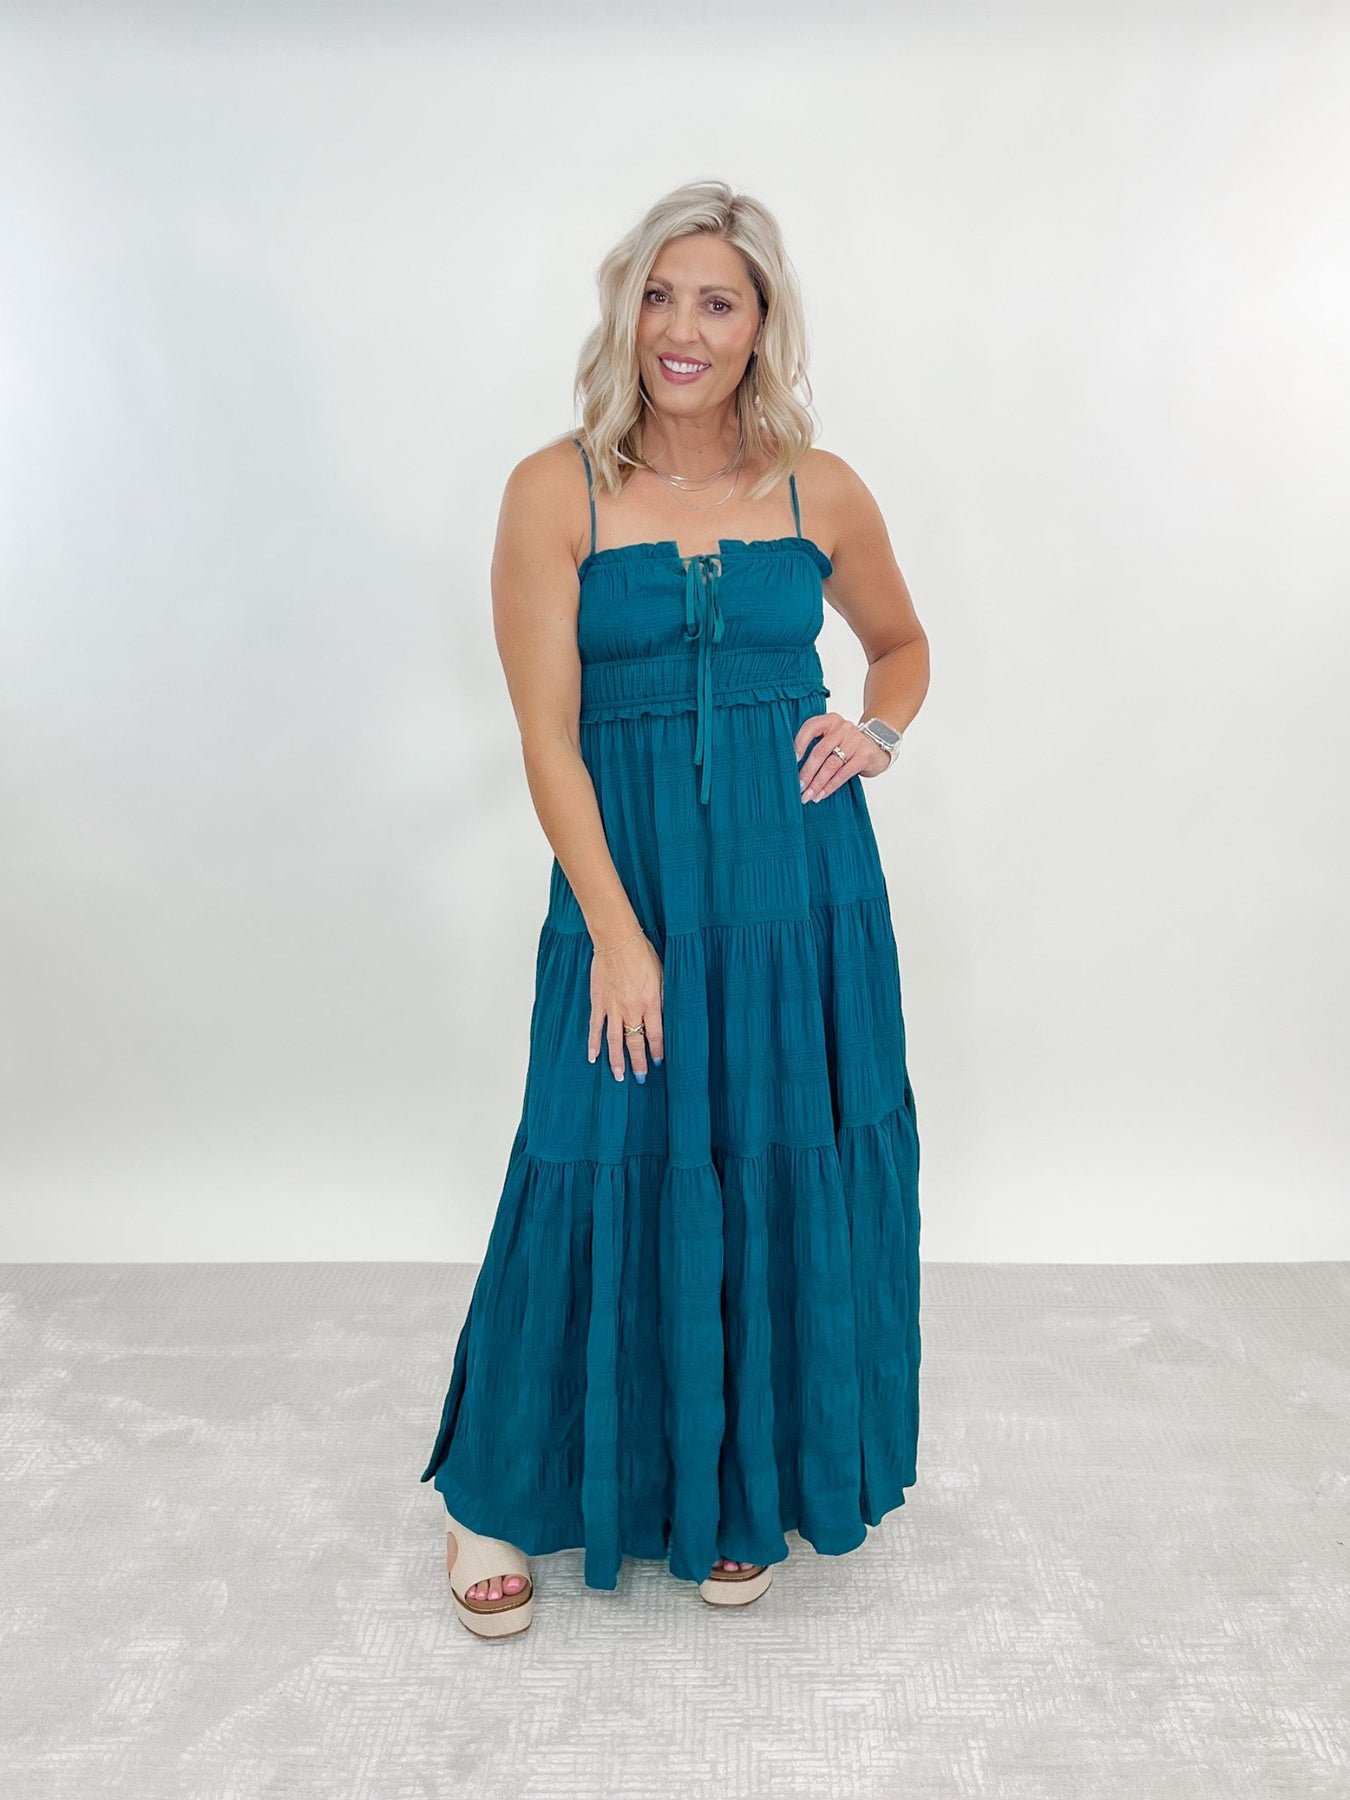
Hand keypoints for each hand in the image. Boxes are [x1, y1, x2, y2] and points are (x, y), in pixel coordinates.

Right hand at [587, 932, 664, 1081]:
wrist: (617, 941)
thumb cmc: (642, 954)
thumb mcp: (662, 975)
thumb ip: (663, 998)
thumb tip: (665, 1016)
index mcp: (651, 1002)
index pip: (656, 1035)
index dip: (657, 1050)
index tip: (658, 1062)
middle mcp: (632, 1009)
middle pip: (636, 1042)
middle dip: (639, 1062)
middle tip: (640, 1078)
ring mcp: (613, 1008)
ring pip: (615, 1041)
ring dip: (617, 1060)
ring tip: (619, 1076)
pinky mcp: (599, 1002)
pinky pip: (595, 1027)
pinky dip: (593, 1043)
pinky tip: (593, 1058)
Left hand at [794, 713, 888, 800]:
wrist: (877, 748)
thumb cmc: (848, 745)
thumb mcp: (832, 738)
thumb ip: (816, 744)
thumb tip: (792, 767)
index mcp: (831, 720)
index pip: (810, 727)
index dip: (799, 744)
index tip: (791, 761)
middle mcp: (843, 728)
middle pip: (819, 751)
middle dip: (807, 772)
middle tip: (799, 787)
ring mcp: (855, 741)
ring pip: (831, 765)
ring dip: (817, 783)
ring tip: (808, 795)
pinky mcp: (864, 756)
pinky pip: (843, 774)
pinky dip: (830, 786)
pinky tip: (822, 794)